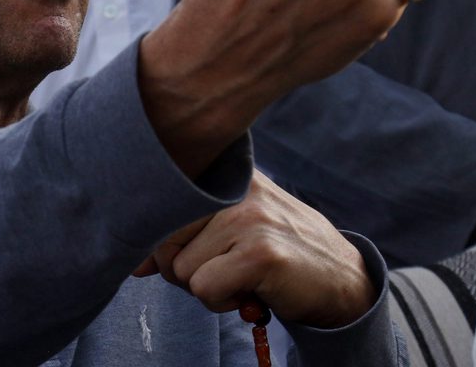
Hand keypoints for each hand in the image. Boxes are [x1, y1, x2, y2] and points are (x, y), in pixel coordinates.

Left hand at [134, 172, 376, 328]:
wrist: (340, 278)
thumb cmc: (275, 253)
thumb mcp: (229, 232)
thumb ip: (184, 237)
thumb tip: (135, 262)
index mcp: (226, 175)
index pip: (161, 203)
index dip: (156, 240)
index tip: (162, 258)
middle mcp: (236, 188)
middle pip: (162, 238)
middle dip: (181, 268)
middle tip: (220, 271)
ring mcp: (249, 217)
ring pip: (181, 269)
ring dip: (206, 288)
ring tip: (241, 277)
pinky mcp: (260, 252)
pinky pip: (204, 288)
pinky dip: (222, 302)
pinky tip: (250, 291)